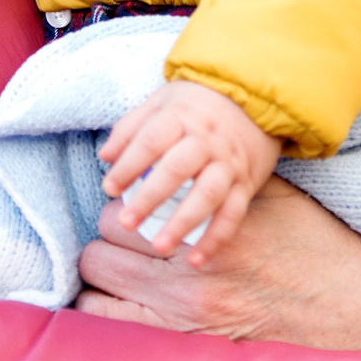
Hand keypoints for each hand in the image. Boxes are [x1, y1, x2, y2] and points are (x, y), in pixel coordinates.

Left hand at [74, 175, 360, 359]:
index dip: (125, 204)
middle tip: (125, 239)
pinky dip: (109, 314)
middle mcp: (190, 273)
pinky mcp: (190, 347)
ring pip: (98, 289)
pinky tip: (122, 305)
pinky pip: (116, 330)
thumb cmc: (313, 245)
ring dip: (104, 278)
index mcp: (207, 225)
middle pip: (101, 246)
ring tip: (120, 274)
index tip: (133, 205)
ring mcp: (187, 316)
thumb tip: (176, 159)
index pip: (125, 206)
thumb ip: (219, 182)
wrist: (354, 305)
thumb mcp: (269, 198)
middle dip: (109, 240)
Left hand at [99, 79, 281, 264]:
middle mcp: (207, 140)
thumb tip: (105, 156)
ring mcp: (229, 163)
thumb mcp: (162, 102)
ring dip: (183, 223)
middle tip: (126, 224)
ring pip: (207, 194)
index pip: (152, 140)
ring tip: (159, 247)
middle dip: (150, 198)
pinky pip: (233, 214)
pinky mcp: (246, 183)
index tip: (109, 188)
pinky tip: (196, 260)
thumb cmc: (197, 106)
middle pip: (178, 169)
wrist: (256, 100)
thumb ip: (132, 127)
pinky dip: (216, 238)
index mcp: (183, 117)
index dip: (129, 164)